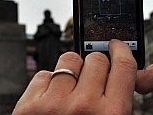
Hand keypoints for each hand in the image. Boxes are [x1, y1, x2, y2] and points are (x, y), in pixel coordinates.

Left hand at [12, 40, 136, 114]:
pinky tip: (52, 99)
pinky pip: (44, 74)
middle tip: (92, 81)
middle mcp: (84, 107)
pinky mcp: (29, 106)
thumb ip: (117, 101)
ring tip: (70, 91)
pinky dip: (49, 83)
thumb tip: (118, 70)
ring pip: (69, 60)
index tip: (117, 46)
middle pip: (96, 59)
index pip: (123, 65)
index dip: (121, 50)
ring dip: (71, 72)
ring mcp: (54, 105)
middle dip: (96, 67)